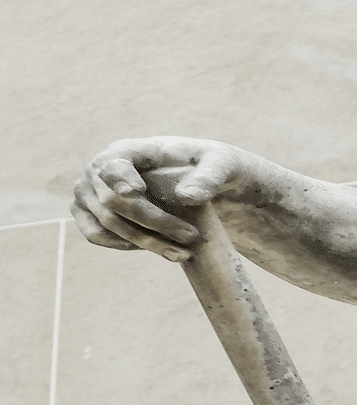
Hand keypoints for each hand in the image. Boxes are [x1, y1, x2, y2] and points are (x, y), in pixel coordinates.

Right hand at [71, 137, 256, 261]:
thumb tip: (187, 197)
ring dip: (146, 242)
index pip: (113, 163)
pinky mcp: (88, 212)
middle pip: (113, 201)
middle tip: (191, 238)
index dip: (120, 178)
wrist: (198, 181)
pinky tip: (155, 248)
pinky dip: (122, 245)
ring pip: (108, 222)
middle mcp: (99, 168)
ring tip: (182, 254)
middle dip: (153, 224)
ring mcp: (88, 190)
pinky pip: (95, 234)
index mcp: (129, 149)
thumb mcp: (221, 165)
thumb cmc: (209, 167)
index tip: (136, 192)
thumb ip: (209, 176)